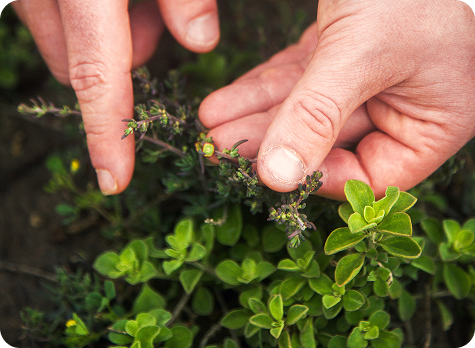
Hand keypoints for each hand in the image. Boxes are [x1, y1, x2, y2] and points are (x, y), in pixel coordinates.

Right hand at [11, 0, 219, 193]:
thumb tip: (201, 42)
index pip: (97, 79)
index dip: (107, 137)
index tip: (115, 182)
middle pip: (77, 69)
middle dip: (120, 69)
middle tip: (156, 27)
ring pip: (65, 45)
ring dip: (106, 41)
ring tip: (141, 2)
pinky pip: (54, 18)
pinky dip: (86, 19)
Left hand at [199, 0, 474, 199]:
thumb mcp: (362, 53)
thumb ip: (318, 116)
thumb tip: (279, 177)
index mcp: (434, 121)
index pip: (374, 175)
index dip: (321, 178)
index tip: (272, 174)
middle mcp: (405, 105)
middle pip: (328, 142)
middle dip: (270, 143)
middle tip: (223, 149)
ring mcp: (372, 77)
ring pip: (306, 110)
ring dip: (256, 117)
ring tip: (212, 128)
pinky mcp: (343, 49)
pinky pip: (298, 79)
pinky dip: (262, 88)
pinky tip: (224, 103)